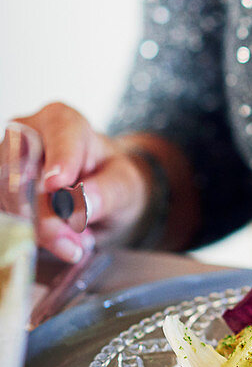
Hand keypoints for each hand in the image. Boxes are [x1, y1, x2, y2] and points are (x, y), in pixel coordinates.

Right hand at [12, 103, 150, 262]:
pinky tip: (63, 245)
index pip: (57, 137)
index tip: (59, 182)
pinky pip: (8, 220)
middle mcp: (25, 136)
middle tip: (76, 241)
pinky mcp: (2, 192)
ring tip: (76, 245)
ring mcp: (6, 165)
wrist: (97, 193)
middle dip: (47, 214)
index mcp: (61, 122)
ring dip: (42, 233)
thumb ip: (108, 190)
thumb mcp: (124, 183)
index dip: (58, 160)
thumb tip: (82, 202)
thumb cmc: (110, 178)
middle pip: (23, 171)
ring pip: (10, 201)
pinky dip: (34, 239)